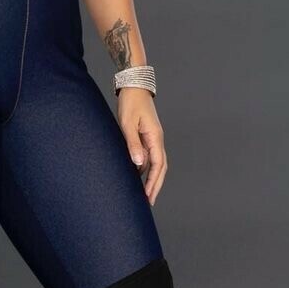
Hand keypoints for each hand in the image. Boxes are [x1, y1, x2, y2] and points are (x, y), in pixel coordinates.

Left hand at [116, 87, 166, 204]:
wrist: (134, 85)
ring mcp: (152, 137)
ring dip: (151, 178)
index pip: (158, 165)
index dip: (154, 183)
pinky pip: (148, 155)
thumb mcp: (128, 124)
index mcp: (155, 137)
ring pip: (155, 162)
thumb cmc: (130, 102)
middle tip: (149, 202)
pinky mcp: (146, 135)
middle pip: (160, 167)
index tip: (149, 197)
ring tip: (143, 193)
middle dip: (155, 185)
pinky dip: (145, 167)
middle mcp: (156, 139)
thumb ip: (133, 144)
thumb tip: (139, 164)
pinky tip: (136, 175)